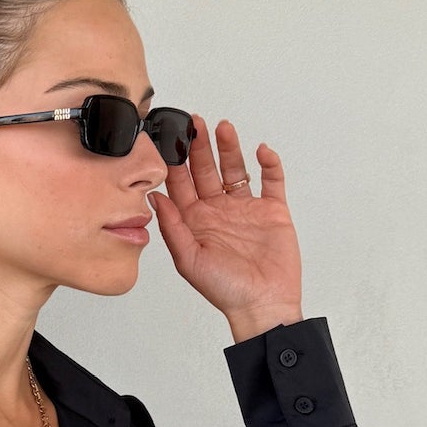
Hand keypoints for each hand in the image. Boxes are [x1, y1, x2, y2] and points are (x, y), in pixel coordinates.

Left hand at [148, 115, 302, 334]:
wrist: (263, 303)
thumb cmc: (225, 289)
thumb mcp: (189, 259)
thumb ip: (172, 226)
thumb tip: (154, 198)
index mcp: (195, 221)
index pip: (180, 184)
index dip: (174, 161)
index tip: (167, 138)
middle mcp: (218, 211)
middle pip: (206, 170)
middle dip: (200, 146)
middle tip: (194, 123)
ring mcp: (246, 209)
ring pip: (236, 169)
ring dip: (230, 148)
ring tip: (223, 128)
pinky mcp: (272, 211)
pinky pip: (272, 181)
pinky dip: (270, 164)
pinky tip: (262, 151)